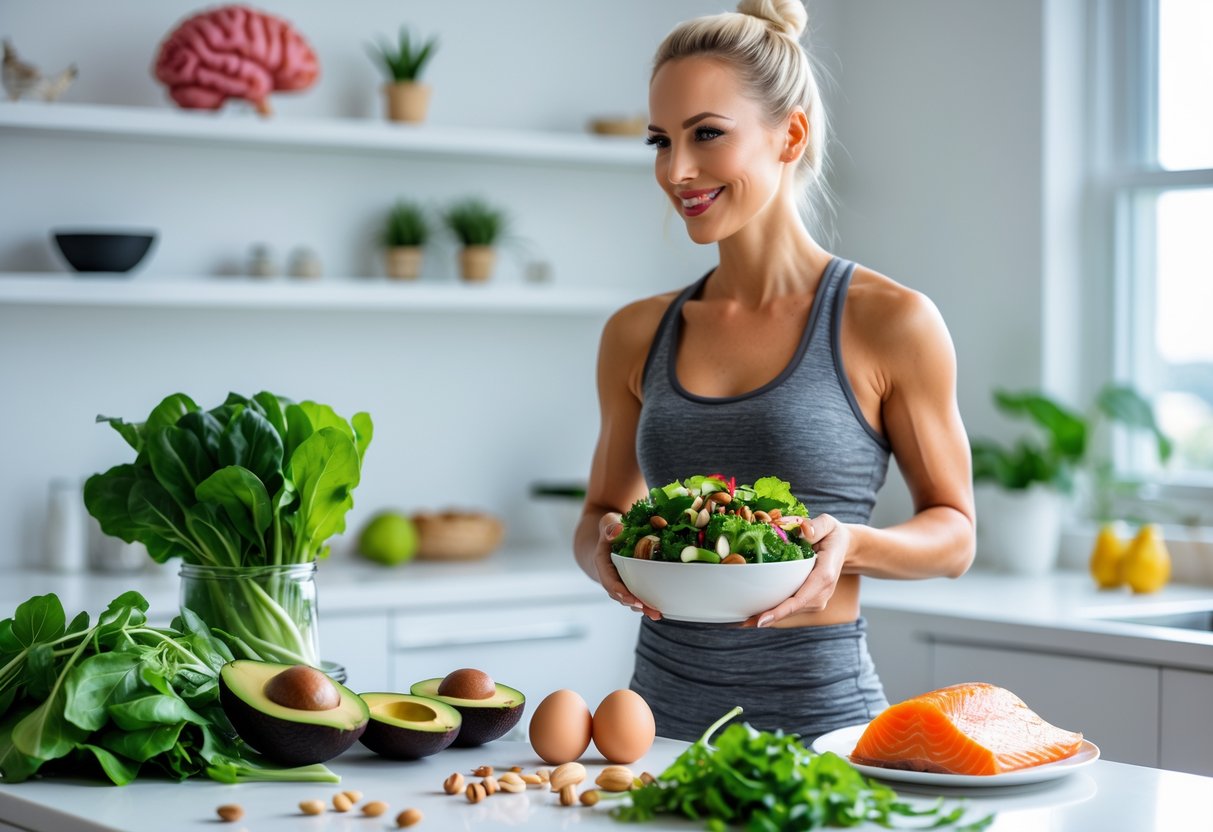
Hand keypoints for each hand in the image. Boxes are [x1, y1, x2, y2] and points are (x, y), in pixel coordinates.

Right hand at [595, 513, 661, 619]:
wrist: (612, 532)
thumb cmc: (611, 527)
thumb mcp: (608, 522)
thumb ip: (610, 527)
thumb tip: (617, 531)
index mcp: (603, 564)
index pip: (610, 582)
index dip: (620, 592)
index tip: (632, 599)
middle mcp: (611, 576)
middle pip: (621, 595)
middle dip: (636, 604)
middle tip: (651, 611)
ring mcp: (622, 581)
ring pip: (631, 598)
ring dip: (643, 608)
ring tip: (657, 614)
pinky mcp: (632, 582)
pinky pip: (639, 593)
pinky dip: (648, 601)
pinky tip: (662, 608)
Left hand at [741, 513, 848, 627]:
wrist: (844, 548)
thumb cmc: (833, 535)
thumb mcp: (828, 524)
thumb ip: (817, 526)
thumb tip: (804, 530)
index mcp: (825, 574)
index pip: (801, 597)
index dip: (781, 610)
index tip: (762, 619)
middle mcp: (822, 592)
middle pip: (792, 610)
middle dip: (768, 617)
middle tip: (741, 623)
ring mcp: (818, 599)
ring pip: (790, 612)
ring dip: (768, 617)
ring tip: (742, 622)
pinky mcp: (811, 601)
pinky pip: (791, 609)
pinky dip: (774, 613)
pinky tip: (754, 615)